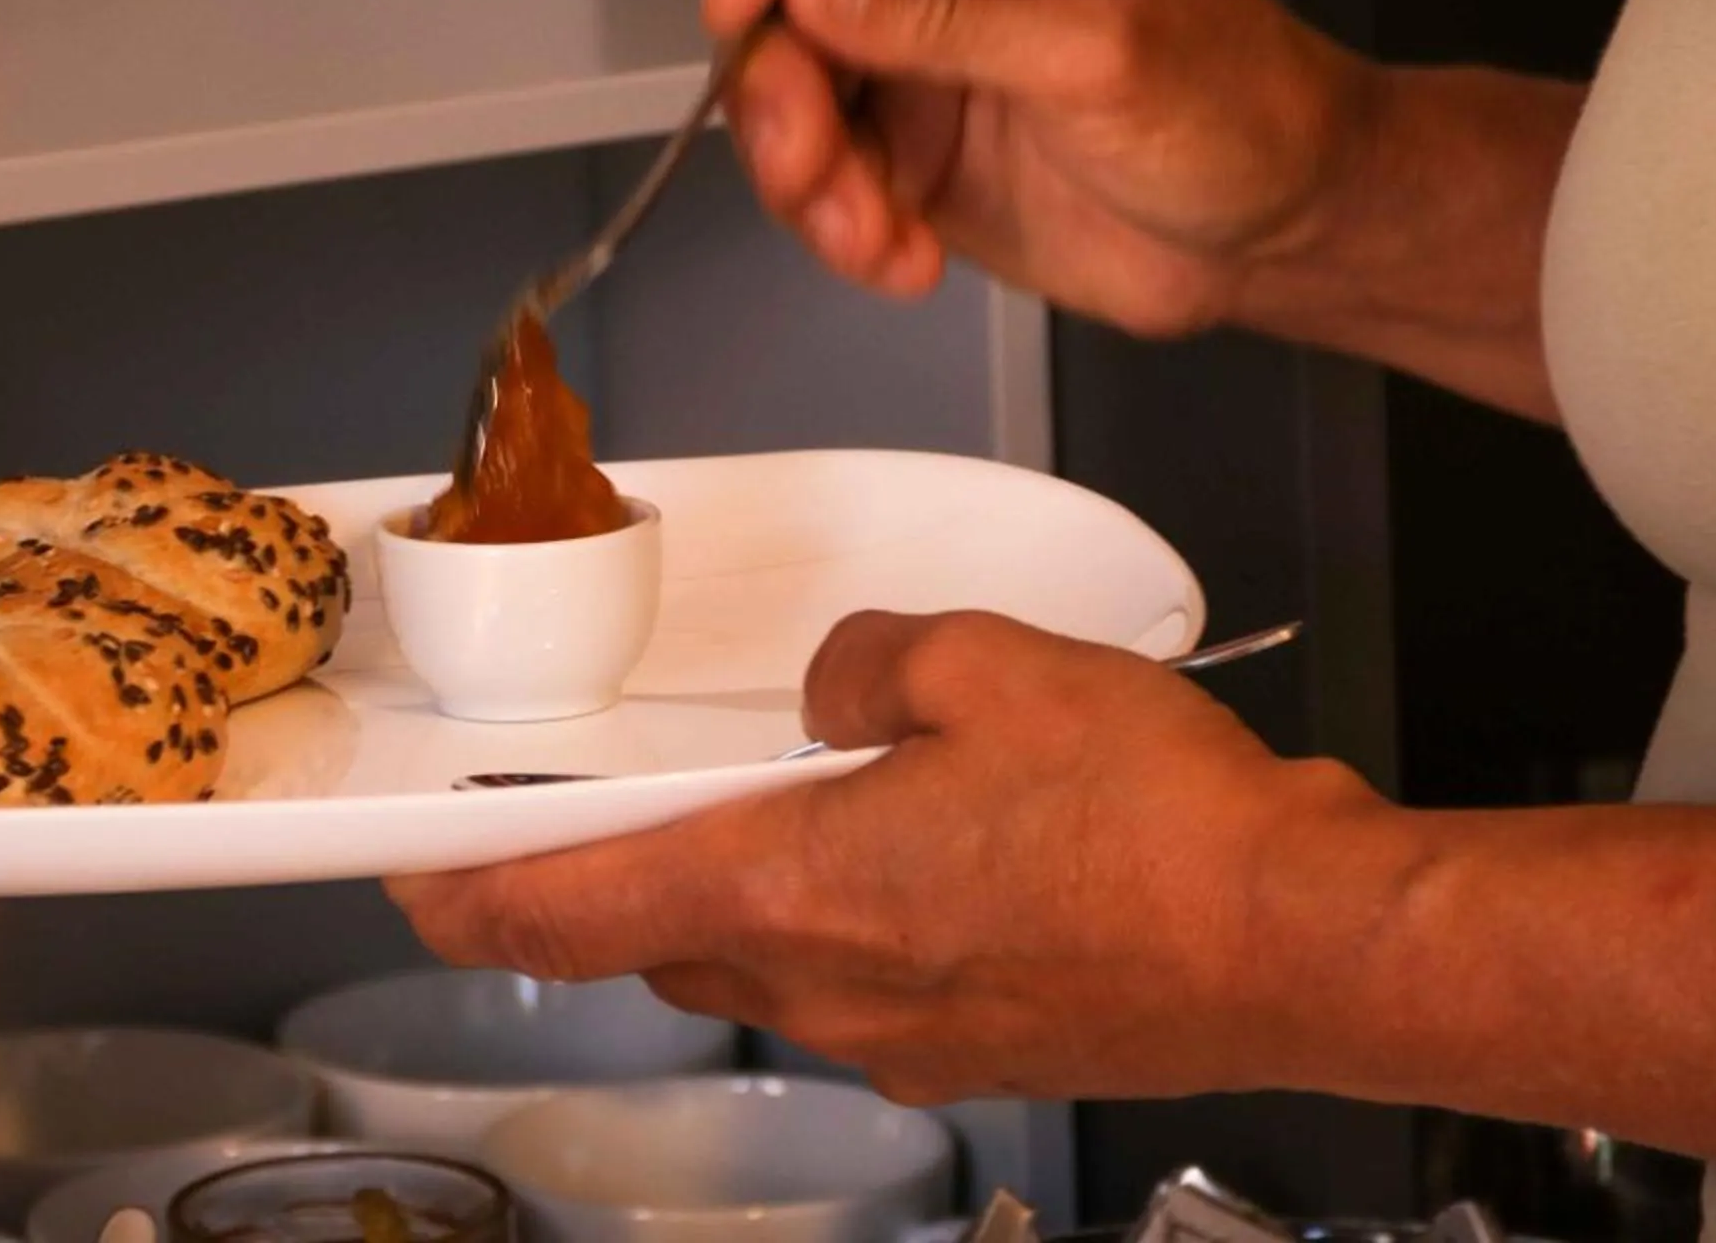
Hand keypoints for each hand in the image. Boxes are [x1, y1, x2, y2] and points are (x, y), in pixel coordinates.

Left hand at [386, 611, 1380, 1103]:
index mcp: (790, 889)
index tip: (408, 878)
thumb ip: (867, 665)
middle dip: (609, 879)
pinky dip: (835, 923)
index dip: (461, 897)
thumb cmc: (1160, 823)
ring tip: (785, 809)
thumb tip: (836, 689)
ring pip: (752, 963)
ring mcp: (892, 1036)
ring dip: (734, 894)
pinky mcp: (966, 1050)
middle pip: (650, 940)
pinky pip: (850, 984)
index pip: (561, 913)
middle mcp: (819, 985)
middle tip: (594, 812)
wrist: (1307, 945)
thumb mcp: (987, 666)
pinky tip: (912, 856)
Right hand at [704, 0, 1373, 335]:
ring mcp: (912, 45)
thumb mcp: (1099, 51)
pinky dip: (835, 222)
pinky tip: (902, 255)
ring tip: (870, 233)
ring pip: (778, 79)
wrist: (1278, 234)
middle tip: (811, 161)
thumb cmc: (1241, 109)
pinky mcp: (902, 135)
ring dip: (800, 170)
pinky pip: (813, 166)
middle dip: (777, 79)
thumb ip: (945, 13)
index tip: (746, 1)